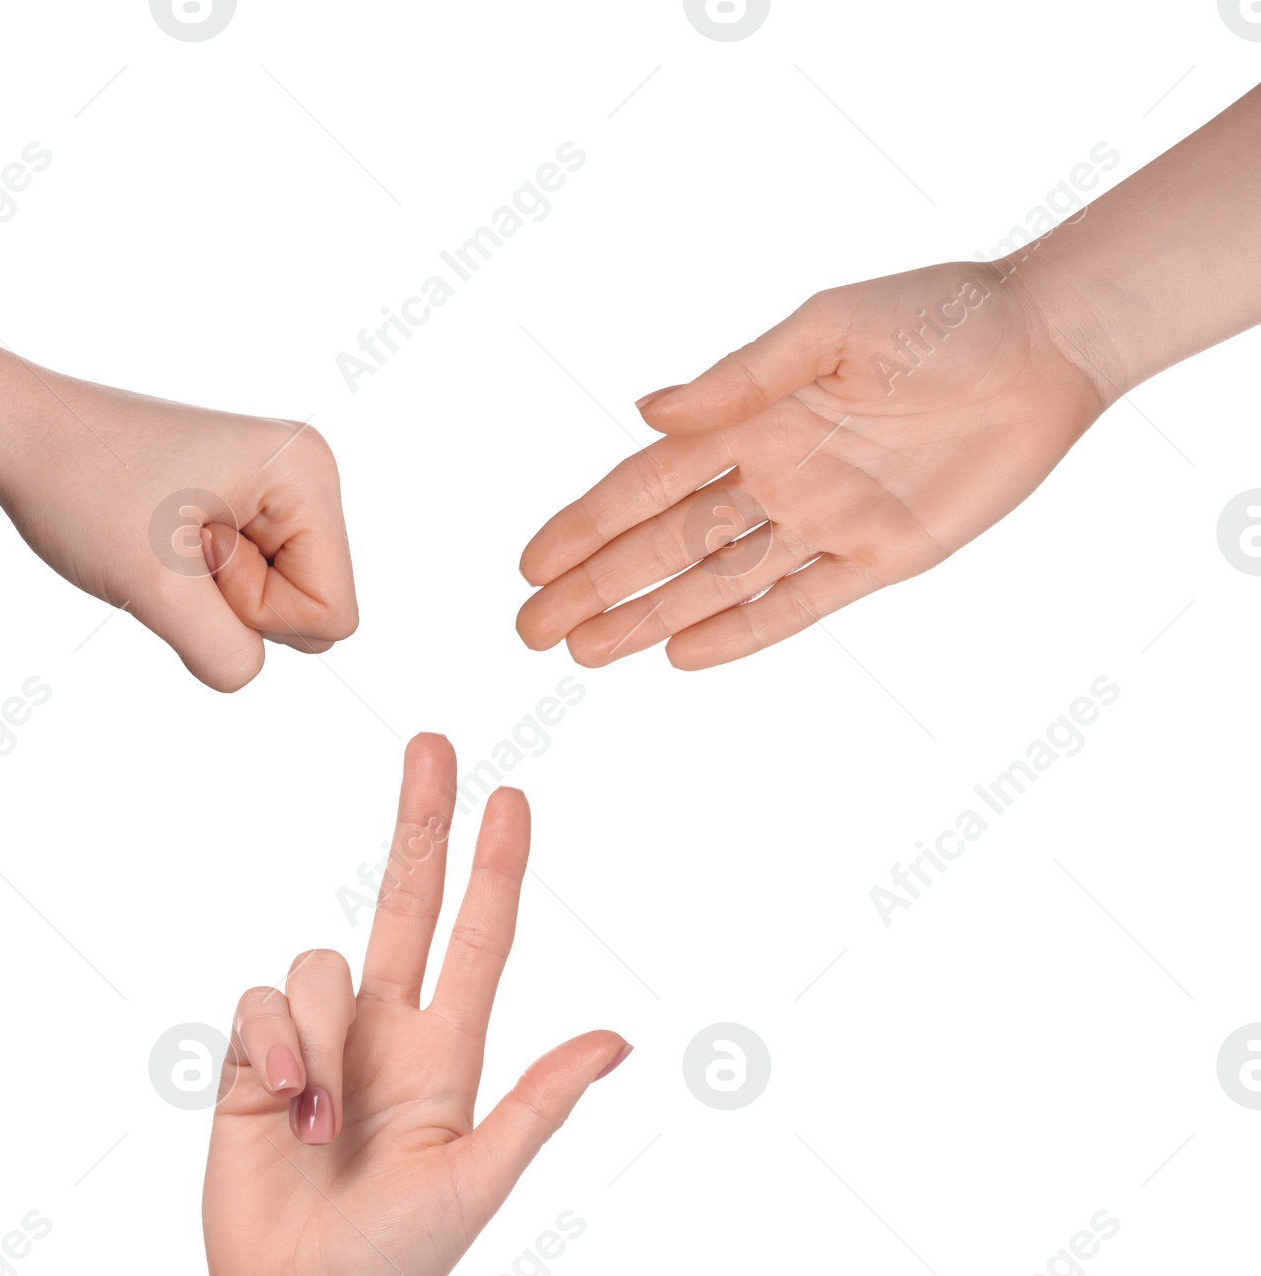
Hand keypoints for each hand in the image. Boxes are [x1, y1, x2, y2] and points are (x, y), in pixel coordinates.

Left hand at [0, 374, 357, 691]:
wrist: (17, 434)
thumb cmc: (80, 488)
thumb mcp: (155, 588)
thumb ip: (222, 651)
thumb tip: (245, 670)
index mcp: (307, 474)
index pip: (331, 613)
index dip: (257, 611)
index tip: (193, 554)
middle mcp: (306, 476)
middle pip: (317, 611)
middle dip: (240, 603)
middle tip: (177, 547)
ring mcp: (279, 491)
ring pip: (285, 607)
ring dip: (218, 598)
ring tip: (169, 542)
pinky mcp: (249, 507)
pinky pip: (256, 589)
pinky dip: (206, 587)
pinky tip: (169, 543)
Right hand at [203, 733, 628, 1275]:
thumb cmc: (396, 1261)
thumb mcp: (477, 1184)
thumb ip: (539, 1106)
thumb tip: (620, 1039)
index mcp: (449, 1052)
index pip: (480, 938)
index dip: (497, 867)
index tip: (511, 796)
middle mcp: (387, 1028)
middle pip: (405, 898)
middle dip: (420, 820)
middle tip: (432, 741)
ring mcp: (321, 1038)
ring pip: (318, 960)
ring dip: (318, 1034)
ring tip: (320, 1124)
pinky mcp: (256, 1055)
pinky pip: (260, 1000)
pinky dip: (272, 1043)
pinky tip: (281, 1104)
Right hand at [516, 260, 1107, 670]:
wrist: (1048, 347)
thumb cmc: (941, 316)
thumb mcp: (833, 327)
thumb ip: (741, 376)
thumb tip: (647, 410)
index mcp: (752, 420)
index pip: (645, 484)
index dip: (584, 525)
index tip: (530, 565)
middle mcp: (773, 478)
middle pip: (663, 545)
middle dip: (594, 588)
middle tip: (530, 632)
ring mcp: (821, 525)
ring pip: (714, 584)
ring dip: (647, 618)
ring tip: (585, 654)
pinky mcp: (878, 560)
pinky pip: (796, 607)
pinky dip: (741, 634)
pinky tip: (684, 656)